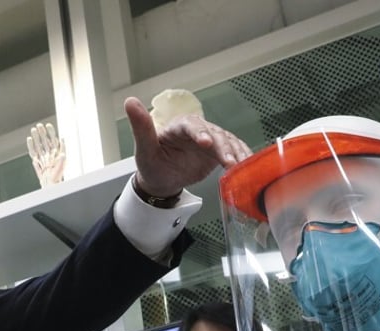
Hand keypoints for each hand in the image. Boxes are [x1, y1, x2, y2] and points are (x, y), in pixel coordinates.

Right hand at [27, 122, 65, 186]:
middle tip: (39, 125)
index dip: (51, 132)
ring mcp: (43, 158)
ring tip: (33, 130)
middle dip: (42, 133)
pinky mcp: (37, 162)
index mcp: (56, 154)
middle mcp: (49, 154)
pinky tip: (29, 139)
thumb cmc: (57, 176)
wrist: (50, 185)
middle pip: (45, 141)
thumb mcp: (62, 162)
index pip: (53, 140)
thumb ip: (62, 150)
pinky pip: (33, 152)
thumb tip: (62, 139)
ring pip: (39, 145)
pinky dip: (31, 145)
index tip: (48, 125)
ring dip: (36, 137)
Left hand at [125, 96, 250, 197]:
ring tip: (241, 166)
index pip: (191, 125)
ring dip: (236, 153)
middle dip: (223, 148)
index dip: (200, 133)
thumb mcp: (143, 148)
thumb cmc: (152, 164)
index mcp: (179, 126)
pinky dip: (242, 157)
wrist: (162, 179)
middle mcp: (197, 130)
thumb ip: (140, 127)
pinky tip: (249, 165)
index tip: (205, 143)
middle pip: (214, 134)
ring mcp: (210, 140)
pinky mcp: (219, 151)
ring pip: (227, 143)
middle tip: (229, 162)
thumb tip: (130, 101)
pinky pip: (234, 151)